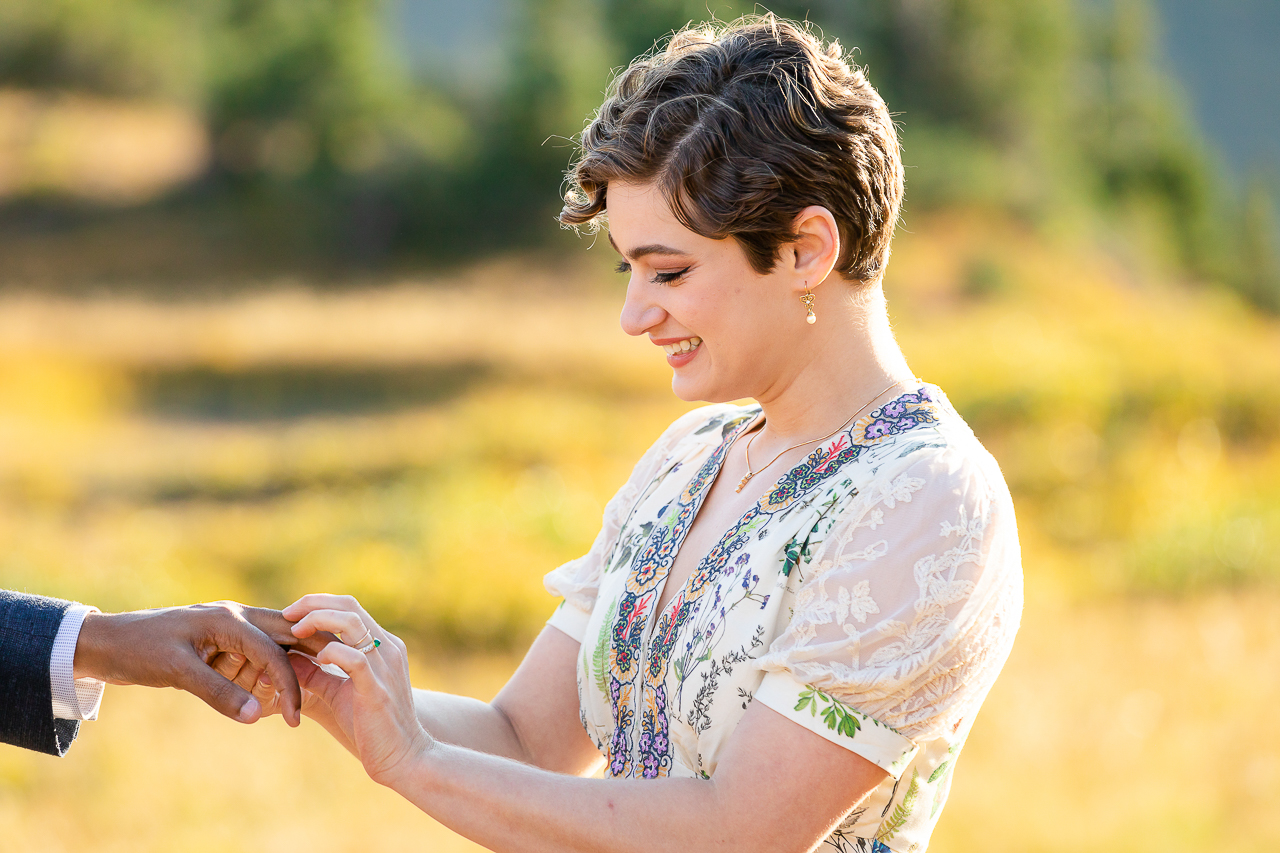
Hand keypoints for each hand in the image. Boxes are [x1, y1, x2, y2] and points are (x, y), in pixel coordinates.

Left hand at [73, 602, 322, 725]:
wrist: (104, 640)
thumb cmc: (138, 651)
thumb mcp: (178, 673)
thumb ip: (219, 693)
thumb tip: (257, 714)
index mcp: (230, 619)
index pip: (274, 652)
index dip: (289, 686)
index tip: (295, 718)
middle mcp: (236, 615)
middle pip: (288, 635)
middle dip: (314, 656)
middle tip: (341, 678)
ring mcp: (229, 625)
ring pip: (275, 642)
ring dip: (290, 664)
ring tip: (308, 689)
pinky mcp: (220, 638)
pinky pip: (255, 651)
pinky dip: (268, 669)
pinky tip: (272, 688)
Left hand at [281, 594, 433, 786]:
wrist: (403, 757)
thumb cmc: (371, 727)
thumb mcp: (338, 694)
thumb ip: (316, 674)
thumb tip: (288, 658)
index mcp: (382, 645)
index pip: (349, 607)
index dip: (318, 604)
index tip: (290, 615)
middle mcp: (388, 647)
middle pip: (349, 606)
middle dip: (313, 604)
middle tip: (286, 615)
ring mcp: (385, 665)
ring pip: (352, 622)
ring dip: (318, 620)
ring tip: (296, 631)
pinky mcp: (377, 688)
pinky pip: (354, 658)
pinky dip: (331, 652)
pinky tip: (317, 659)